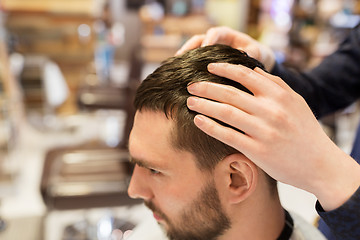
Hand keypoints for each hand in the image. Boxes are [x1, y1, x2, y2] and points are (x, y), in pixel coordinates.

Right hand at [176, 26, 275, 70]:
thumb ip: (251, 54)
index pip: (214, 33)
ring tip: (175, 67)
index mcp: (226, 35)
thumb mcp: (256, 53)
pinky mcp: (204, 61)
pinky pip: (193, 61)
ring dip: (184, 58)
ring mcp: (207, 50)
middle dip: (189, 48)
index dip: (209, 40)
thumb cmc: (256, 55)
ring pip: (192, 51)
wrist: (255, 61)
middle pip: (198, 40)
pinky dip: (187, 67)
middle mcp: (214, 41)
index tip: (204, 49)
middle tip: (180, 57)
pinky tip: (180, 77)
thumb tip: (246, 56)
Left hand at [186, 63, 359, 210]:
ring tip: (190, 101)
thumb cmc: (306, 131)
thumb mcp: (297, 102)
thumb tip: (253, 70)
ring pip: (226, 112)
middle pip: (230, 93)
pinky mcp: (257, 150)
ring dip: (204, 105)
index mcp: (279, 95)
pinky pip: (227, 135)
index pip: (245, 75)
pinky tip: (198, 120)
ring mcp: (263, 131)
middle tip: (191, 85)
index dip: (224, 69)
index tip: (208, 67)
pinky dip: (210, 126)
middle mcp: (270, 110)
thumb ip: (276, 84)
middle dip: (206, 87)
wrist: (320, 165)